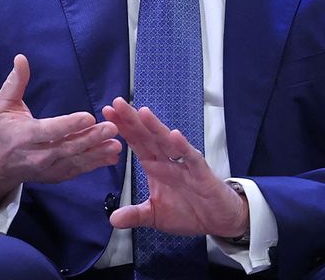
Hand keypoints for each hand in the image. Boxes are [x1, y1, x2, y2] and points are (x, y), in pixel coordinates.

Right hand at [0, 54, 121, 206]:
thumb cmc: (1, 129)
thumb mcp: (2, 104)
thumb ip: (15, 82)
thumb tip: (21, 58)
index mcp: (25, 136)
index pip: (50, 130)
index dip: (69, 124)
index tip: (89, 117)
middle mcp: (37, 155)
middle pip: (67, 147)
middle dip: (91, 138)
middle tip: (112, 128)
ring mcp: (47, 169)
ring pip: (75, 161)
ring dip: (97, 153)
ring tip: (116, 144)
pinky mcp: (55, 175)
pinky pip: (77, 170)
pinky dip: (94, 164)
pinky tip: (111, 157)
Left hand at [102, 98, 248, 239]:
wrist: (218, 220)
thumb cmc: (188, 211)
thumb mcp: (155, 216)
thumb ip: (135, 215)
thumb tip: (112, 219)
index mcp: (156, 165)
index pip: (137, 142)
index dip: (123, 128)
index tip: (107, 113)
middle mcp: (168, 159)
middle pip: (148, 136)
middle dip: (133, 120)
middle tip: (117, 103)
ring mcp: (184, 163)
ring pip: (167, 142)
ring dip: (155, 127)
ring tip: (142, 112)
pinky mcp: (201, 172)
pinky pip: (191, 157)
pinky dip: (182, 147)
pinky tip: (174, 136)